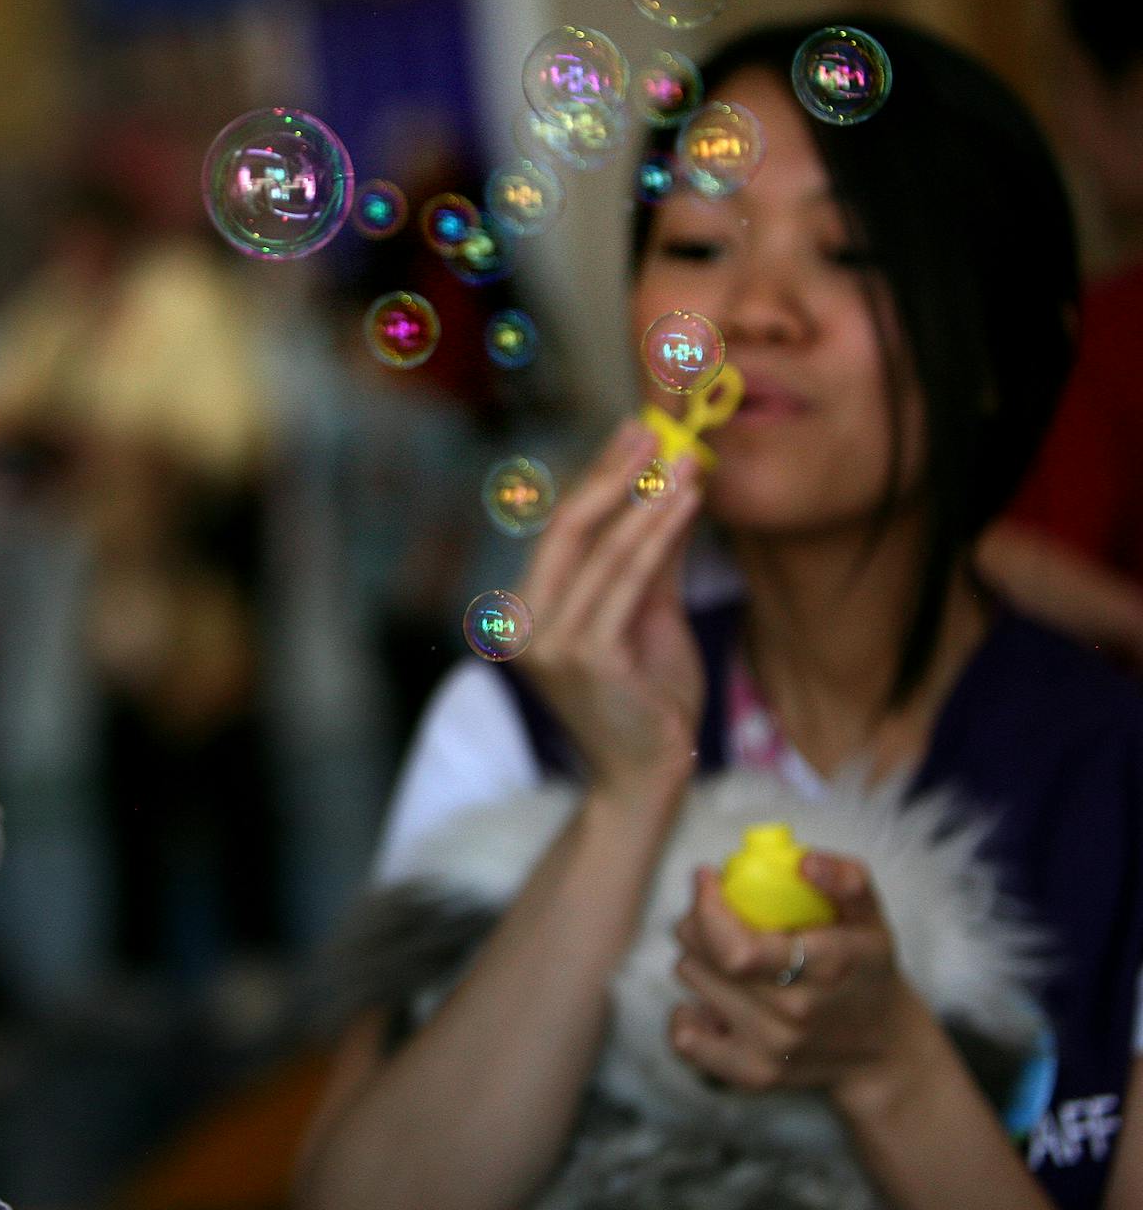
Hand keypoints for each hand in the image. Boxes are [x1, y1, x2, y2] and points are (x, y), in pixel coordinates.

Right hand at [515, 420, 704, 800]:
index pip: (561, 531)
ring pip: (600, 550)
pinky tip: (684, 503)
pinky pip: (624, 581)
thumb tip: (668, 486)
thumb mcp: (648, 616)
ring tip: (685, 459)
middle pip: (567, 529)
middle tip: (654, 431)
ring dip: (647, 497)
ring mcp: (547, 642)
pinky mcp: (583, 657)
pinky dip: (656, 534)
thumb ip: (649, 558)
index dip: (597, 476)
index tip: (634, 434)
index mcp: (526, 611)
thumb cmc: (648, 700)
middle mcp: (523, 623)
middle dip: (614, 474)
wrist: (649, 777)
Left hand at [667, 853, 924, 1097]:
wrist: (882, 1050)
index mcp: (824, 970)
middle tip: (717, 912)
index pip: (736, 950)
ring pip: (692, 980)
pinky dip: (687, 1013)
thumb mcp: (871, 920)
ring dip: (698, 958)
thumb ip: (847, 880)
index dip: (707, 908)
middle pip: (702, 958)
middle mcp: (793, 1015)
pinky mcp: (751, 1075)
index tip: (708, 877)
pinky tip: (714, 997)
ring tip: (731, 954)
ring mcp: (770, 1049)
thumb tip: (804, 861)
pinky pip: (687, 1038)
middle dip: (697, 921)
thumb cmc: (866, 971)